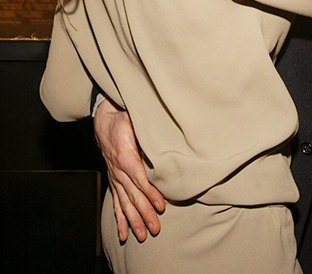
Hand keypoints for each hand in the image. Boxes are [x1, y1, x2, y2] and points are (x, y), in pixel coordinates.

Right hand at [93, 100, 165, 241]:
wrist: (104, 120)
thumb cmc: (124, 119)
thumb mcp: (135, 121)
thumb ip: (148, 131)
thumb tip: (165, 134)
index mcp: (126, 156)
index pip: (139, 179)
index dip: (150, 193)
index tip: (161, 205)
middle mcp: (118, 171)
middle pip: (132, 196)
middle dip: (144, 213)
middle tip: (155, 228)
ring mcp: (115, 178)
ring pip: (124, 203)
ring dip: (134, 220)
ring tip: (142, 235)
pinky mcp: (114, 181)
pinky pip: (116, 202)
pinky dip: (120, 218)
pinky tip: (123, 233)